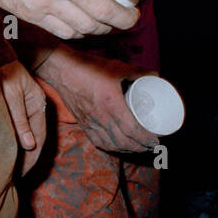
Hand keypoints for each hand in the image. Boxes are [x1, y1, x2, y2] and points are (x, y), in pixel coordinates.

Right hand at [0, 0, 145, 39]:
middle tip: (135, 16)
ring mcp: (46, 1)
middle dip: (127, 17)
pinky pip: (65, 31)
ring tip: (114, 23)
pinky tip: (87, 27)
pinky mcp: (33, 14)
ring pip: (87, 26)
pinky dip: (81, 32)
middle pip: (106, 10)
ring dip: (106, 28)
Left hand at [0, 58, 47, 169]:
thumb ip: (20, 120)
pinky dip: (15, 141)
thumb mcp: (11, 96)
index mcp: (38, 104)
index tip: (24, 172)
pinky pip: (18, 128)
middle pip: (35, 138)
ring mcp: (26, 107)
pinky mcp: (15, 107)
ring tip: (13, 169)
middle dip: (28, 158)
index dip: (33, 156)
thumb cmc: (2, 72)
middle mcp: (35, 107)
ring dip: (22, 151)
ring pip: (26, 134)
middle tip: (18, 176)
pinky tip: (9, 151)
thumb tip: (29, 145)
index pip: (40, 136)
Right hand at [37, 47, 158, 152]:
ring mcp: (91, 123)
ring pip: (111, 145)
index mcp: (112, 104)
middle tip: (150, 146)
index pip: (132, 130)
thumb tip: (155, 75)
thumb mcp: (116, 66)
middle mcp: (102, 118)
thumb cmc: (89, 67)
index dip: (146, 139)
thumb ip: (137, 71)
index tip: (155, 140)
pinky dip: (110, 148)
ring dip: (126, 150)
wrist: (62, 70)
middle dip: (139, 147)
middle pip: (124, 142)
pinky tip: (116, 147)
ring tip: (136, 148)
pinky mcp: (83, 123)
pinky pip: (97, 142)